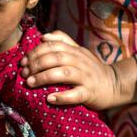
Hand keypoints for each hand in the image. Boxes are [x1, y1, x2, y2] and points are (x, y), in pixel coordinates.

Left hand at [19, 31, 135, 109]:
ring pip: (64, 74)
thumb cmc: (90, 69)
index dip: (36, 52)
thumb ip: (62, 41)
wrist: (113, 84)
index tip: (23, 61)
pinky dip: (62, 97)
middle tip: (24, 73)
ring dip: (45, 77)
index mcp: (75, 51)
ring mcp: (86, 77)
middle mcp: (80, 61)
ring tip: (30, 83)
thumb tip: (43, 37)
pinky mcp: (90, 93)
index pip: (53, 46)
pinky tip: (50, 99)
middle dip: (37, 64)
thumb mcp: (78, 51)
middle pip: (57, 58)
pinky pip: (76, 94)